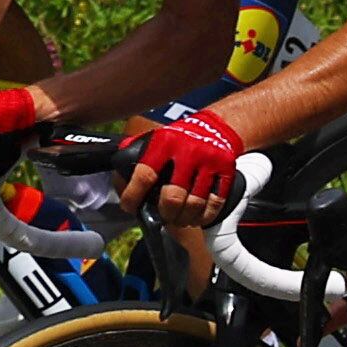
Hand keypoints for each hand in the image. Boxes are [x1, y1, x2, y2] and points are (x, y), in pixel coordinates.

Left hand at [122, 102, 246, 221]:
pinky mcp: (226, 170)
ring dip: (184, 218)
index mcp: (164, 143)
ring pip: (195, 204)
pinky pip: (215, 203)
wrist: (215, 128)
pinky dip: (204, 216)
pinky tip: (197, 217)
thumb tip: (120, 183)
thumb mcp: (154, 140)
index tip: (130, 207)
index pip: (144, 176)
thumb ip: (134, 158)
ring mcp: (209, 161)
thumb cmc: (178, 139)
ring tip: (180, 219)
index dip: (133, 197)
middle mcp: (187, 151)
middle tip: (164, 216)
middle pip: (173, 197)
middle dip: (166, 213)